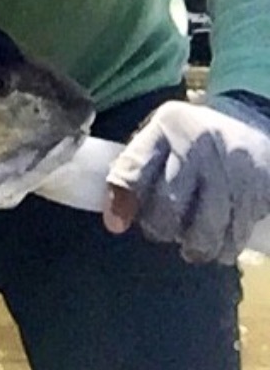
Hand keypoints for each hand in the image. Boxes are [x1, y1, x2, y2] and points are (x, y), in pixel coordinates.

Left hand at [104, 95, 269, 262]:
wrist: (252, 123)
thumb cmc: (191, 137)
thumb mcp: (157, 139)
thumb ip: (132, 171)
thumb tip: (115, 222)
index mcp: (167, 127)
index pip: (136, 167)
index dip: (123, 200)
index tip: (117, 224)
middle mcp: (201, 145)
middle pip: (170, 206)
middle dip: (161, 228)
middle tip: (165, 229)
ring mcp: (234, 168)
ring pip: (206, 228)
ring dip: (195, 246)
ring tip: (192, 245)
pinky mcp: (261, 189)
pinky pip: (237, 233)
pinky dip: (225, 247)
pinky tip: (220, 244)